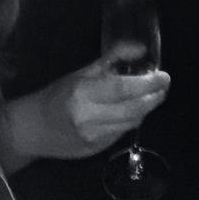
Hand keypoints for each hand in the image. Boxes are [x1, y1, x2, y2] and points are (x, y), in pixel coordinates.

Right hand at [23, 43, 170, 158]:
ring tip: (155, 94)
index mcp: (83, 93)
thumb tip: (140, 49)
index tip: (164, 76)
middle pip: (132, 108)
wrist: (34, 129)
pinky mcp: (97, 150)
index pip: (122, 88)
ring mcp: (94, 137)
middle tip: (164, 85)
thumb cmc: (58, 94)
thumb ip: (112, 59)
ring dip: (147, 108)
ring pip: (131, 123)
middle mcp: (89, 117)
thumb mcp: (82, 71)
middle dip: (154, 97)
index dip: (147, 83)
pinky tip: (137, 109)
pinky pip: (122, 132)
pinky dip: (133, 119)